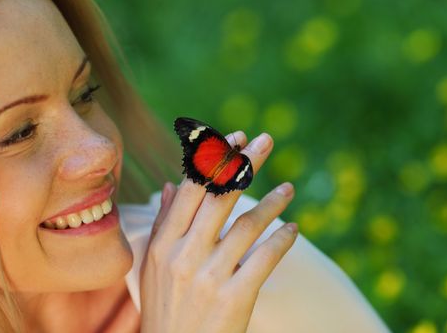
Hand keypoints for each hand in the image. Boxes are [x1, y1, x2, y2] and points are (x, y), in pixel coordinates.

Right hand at [139, 132, 297, 332]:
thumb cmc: (164, 308)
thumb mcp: (153, 267)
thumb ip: (163, 224)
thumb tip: (169, 185)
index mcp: (164, 244)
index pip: (192, 190)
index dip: (214, 160)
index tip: (235, 138)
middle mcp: (184, 255)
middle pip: (220, 197)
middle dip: (245, 162)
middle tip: (266, 140)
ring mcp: (209, 277)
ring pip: (246, 226)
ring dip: (272, 203)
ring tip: (289, 190)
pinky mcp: (234, 298)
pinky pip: (264, 260)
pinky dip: (281, 240)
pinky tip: (293, 229)